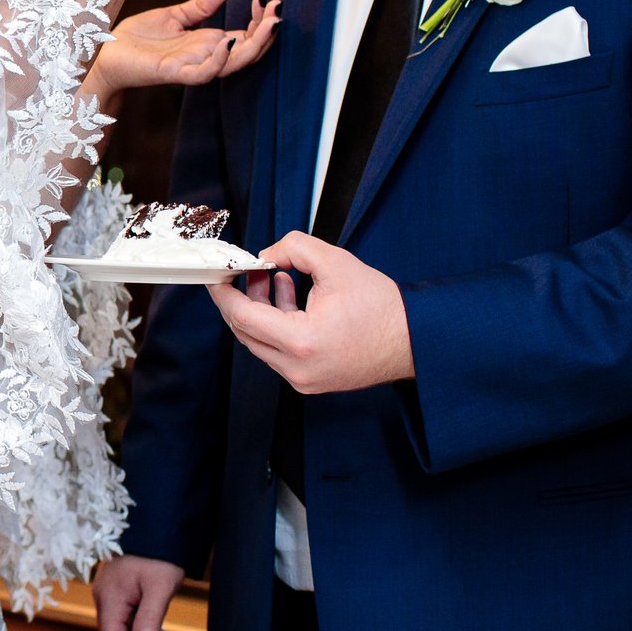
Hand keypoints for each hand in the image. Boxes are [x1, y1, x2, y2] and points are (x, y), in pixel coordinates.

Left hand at [89, 0, 280, 99]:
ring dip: (253, 46)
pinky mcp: (175, 73)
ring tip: (268, 25)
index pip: (245, 35)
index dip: (260, 21)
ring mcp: (192, 66)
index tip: (270, 0)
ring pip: (232, 64)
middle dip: (265, 33)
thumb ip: (201, 5)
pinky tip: (228, 41)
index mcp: (207, 43)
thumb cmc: (138, 37)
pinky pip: (204, 72)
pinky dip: (219, 60)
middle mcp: (204, 56)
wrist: (106, 51)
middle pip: (246, 51)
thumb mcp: (174, 15)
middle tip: (278, 13)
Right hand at [91, 556, 186, 630]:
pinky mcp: (115, 591)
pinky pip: (123, 618)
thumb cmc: (159, 555)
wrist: (155, 526)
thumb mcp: (160, 588)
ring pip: (120, 630)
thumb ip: (149, 620)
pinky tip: (154, 615)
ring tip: (163, 624)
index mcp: (110, 600)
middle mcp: (103, 599)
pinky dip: (138, 625)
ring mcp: (107, 594)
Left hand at [208, 232, 414, 393]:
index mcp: (301, 343)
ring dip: (260, 309)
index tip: (216, 275)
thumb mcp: (336, 263)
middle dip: (242, 298)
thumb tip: (266, 255)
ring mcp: (304, 380)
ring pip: (262, 343)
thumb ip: (294, 249)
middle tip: (246, 271)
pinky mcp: (311, 381)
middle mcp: (297, 369)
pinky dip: (277, 324)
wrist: (415, 341)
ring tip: (272, 277)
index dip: (225, 293)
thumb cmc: (382, 307)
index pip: (244, 317)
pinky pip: (280, 351)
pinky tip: (286, 295)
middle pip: (247, 332)